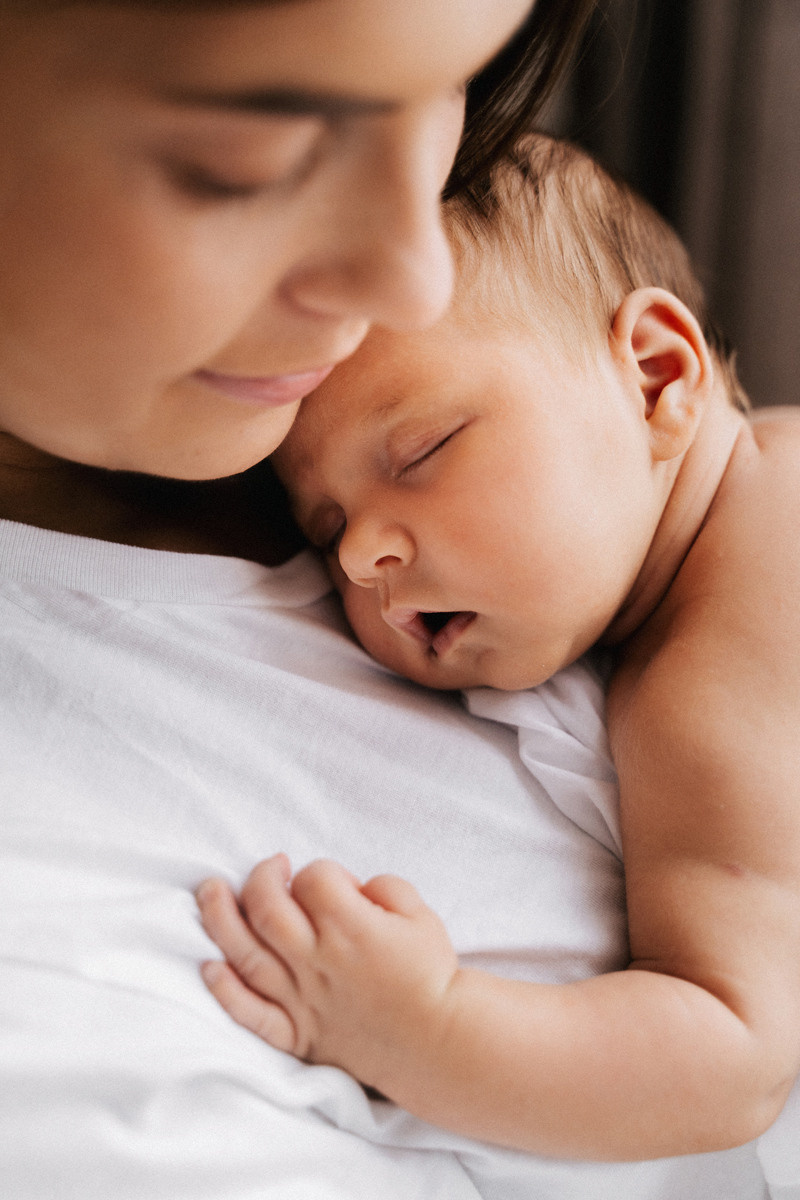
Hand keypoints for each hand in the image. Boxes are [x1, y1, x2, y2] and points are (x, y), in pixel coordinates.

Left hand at [195, 855, 459, 1094]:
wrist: (438, 1042)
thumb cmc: (430, 974)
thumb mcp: (420, 913)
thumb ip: (383, 886)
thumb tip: (350, 887)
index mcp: (350, 927)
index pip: (314, 878)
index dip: (324, 872)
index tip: (337, 884)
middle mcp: (317, 960)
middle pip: (267, 907)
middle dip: (263, 877)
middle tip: (273, 867)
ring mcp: (302, 999)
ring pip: (247, 953)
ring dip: (221, 917)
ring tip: (209, 891)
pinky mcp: (298, 1034)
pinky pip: (252, 1014)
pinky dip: (226, 993)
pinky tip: (209, 968)